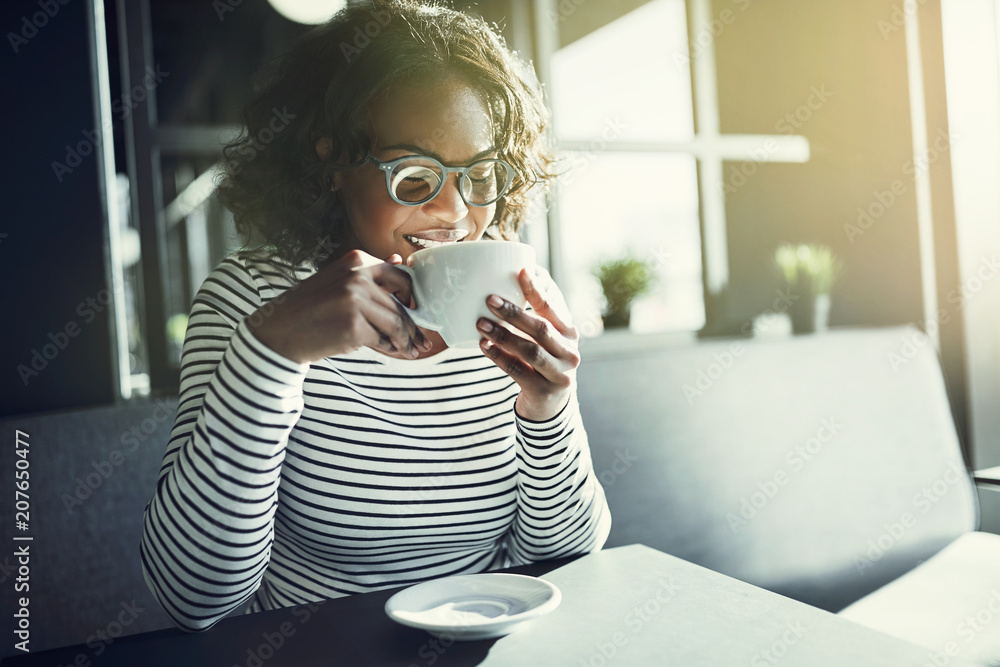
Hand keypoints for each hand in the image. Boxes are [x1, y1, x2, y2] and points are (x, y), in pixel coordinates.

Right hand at [246, 249, 431, 363]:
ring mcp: (355, 301)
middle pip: (400, 304)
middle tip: (421, 340)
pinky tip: (387, 351)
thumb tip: (399, 260)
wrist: (279, 332)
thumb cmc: (309, 308)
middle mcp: (357, 276)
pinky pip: (382, 340)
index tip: (415, 310)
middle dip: (413, 326)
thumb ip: (369, 273)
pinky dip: (387, 348)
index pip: (400, 276)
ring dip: (405, 340)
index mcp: (356, 260)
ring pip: (396, 323)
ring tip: (410, 350)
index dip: (412, 296)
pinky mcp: (354, 327)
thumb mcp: (337, 280)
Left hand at [477, 268, 580, 420]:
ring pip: (529, 350)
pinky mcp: (544, 391)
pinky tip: (484, 346)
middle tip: (489, 299)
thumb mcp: (546, 342)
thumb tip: (504, 288)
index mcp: (569, 334)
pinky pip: (517, 370)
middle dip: (513, 313)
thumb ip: (533, 320)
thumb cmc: (542, 364)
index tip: (520, 271)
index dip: (536, 290)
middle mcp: (569, 353)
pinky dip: (499, 356)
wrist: (550, 406)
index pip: (552, 308)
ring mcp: (559, 374)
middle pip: (540, 329)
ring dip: (503, 335)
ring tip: (480, 323)